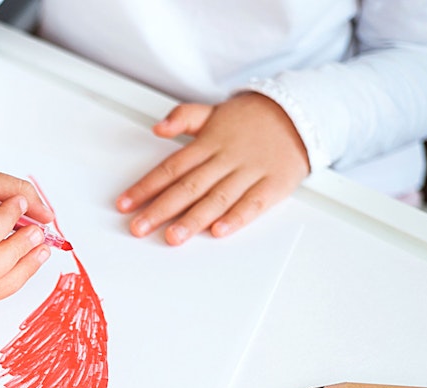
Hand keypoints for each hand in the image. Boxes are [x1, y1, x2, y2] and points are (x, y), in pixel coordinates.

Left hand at [116, 93, 309, 244]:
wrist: (301, 113)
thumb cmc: (252, 119)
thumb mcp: (214, 111)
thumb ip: (183, 117)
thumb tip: (158, 128)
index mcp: (208, 144)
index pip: (170, 168)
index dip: (145, 187)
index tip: (125, 204)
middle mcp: (226, 159)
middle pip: (188, 187)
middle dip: (161, 209)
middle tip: (139, 227)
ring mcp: (250, 173)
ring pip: (217, 198)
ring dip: (193, 219)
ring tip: (173, 236)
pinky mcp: (273, 185)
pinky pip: (253, 203)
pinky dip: (236, 217)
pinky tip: (219, 231)